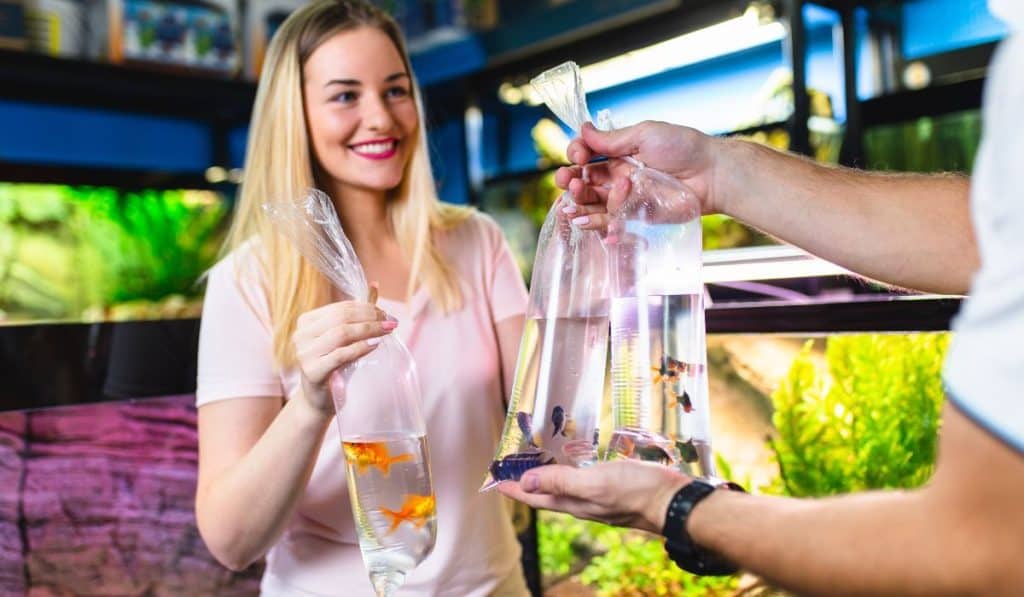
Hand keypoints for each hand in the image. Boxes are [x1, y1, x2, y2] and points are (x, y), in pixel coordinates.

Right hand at [292, 288, 395, 414]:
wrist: (319, 400)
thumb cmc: (335, 366)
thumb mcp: (344, 338)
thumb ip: (357, 314)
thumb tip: (374, 286)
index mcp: (306, 322)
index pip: (340, 308)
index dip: (366, 307)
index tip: (387, 314)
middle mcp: (301, 335)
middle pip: (341, 318)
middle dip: (370, 317)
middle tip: (391, 322)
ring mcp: (304, 353)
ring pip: (341, 333)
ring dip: (369, 330)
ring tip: (386, 331)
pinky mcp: (312, 371)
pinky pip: (340, 354)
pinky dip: (360, 348)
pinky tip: (374, 346)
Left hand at [497, 460, 689, 533]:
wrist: (674, 502)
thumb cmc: (636, 491)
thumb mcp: (594, 483)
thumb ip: (561, 481)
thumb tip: (525, 482)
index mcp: (574, 503)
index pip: (535, 496)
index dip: (515, 489)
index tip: (495, 480)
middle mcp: (584, 503)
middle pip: (547, 494)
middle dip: (527, 483)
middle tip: (512, 470)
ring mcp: (600, 498)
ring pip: (566, 489)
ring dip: (549, 477)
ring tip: (538, 463)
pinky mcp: (615, 490)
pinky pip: (585, 482)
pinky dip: (573, 472)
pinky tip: (578, 462)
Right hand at [555, 121, 723, 232]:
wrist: (711, 175)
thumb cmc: (683, 148)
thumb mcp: (645, 134)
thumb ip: (612, 138)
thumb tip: (583, 128)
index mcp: (619, 154)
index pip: (587, 155)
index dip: (577, 154)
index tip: (578, 154)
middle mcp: (618, 176)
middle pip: (584, 181)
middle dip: (570, 179)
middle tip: (569, 179)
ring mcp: (625, 198)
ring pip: (592, 203)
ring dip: (578, 201)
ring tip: (575, 197)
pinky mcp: (634, 217)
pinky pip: (609, 222)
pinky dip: (594, 223)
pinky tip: (583, 221)